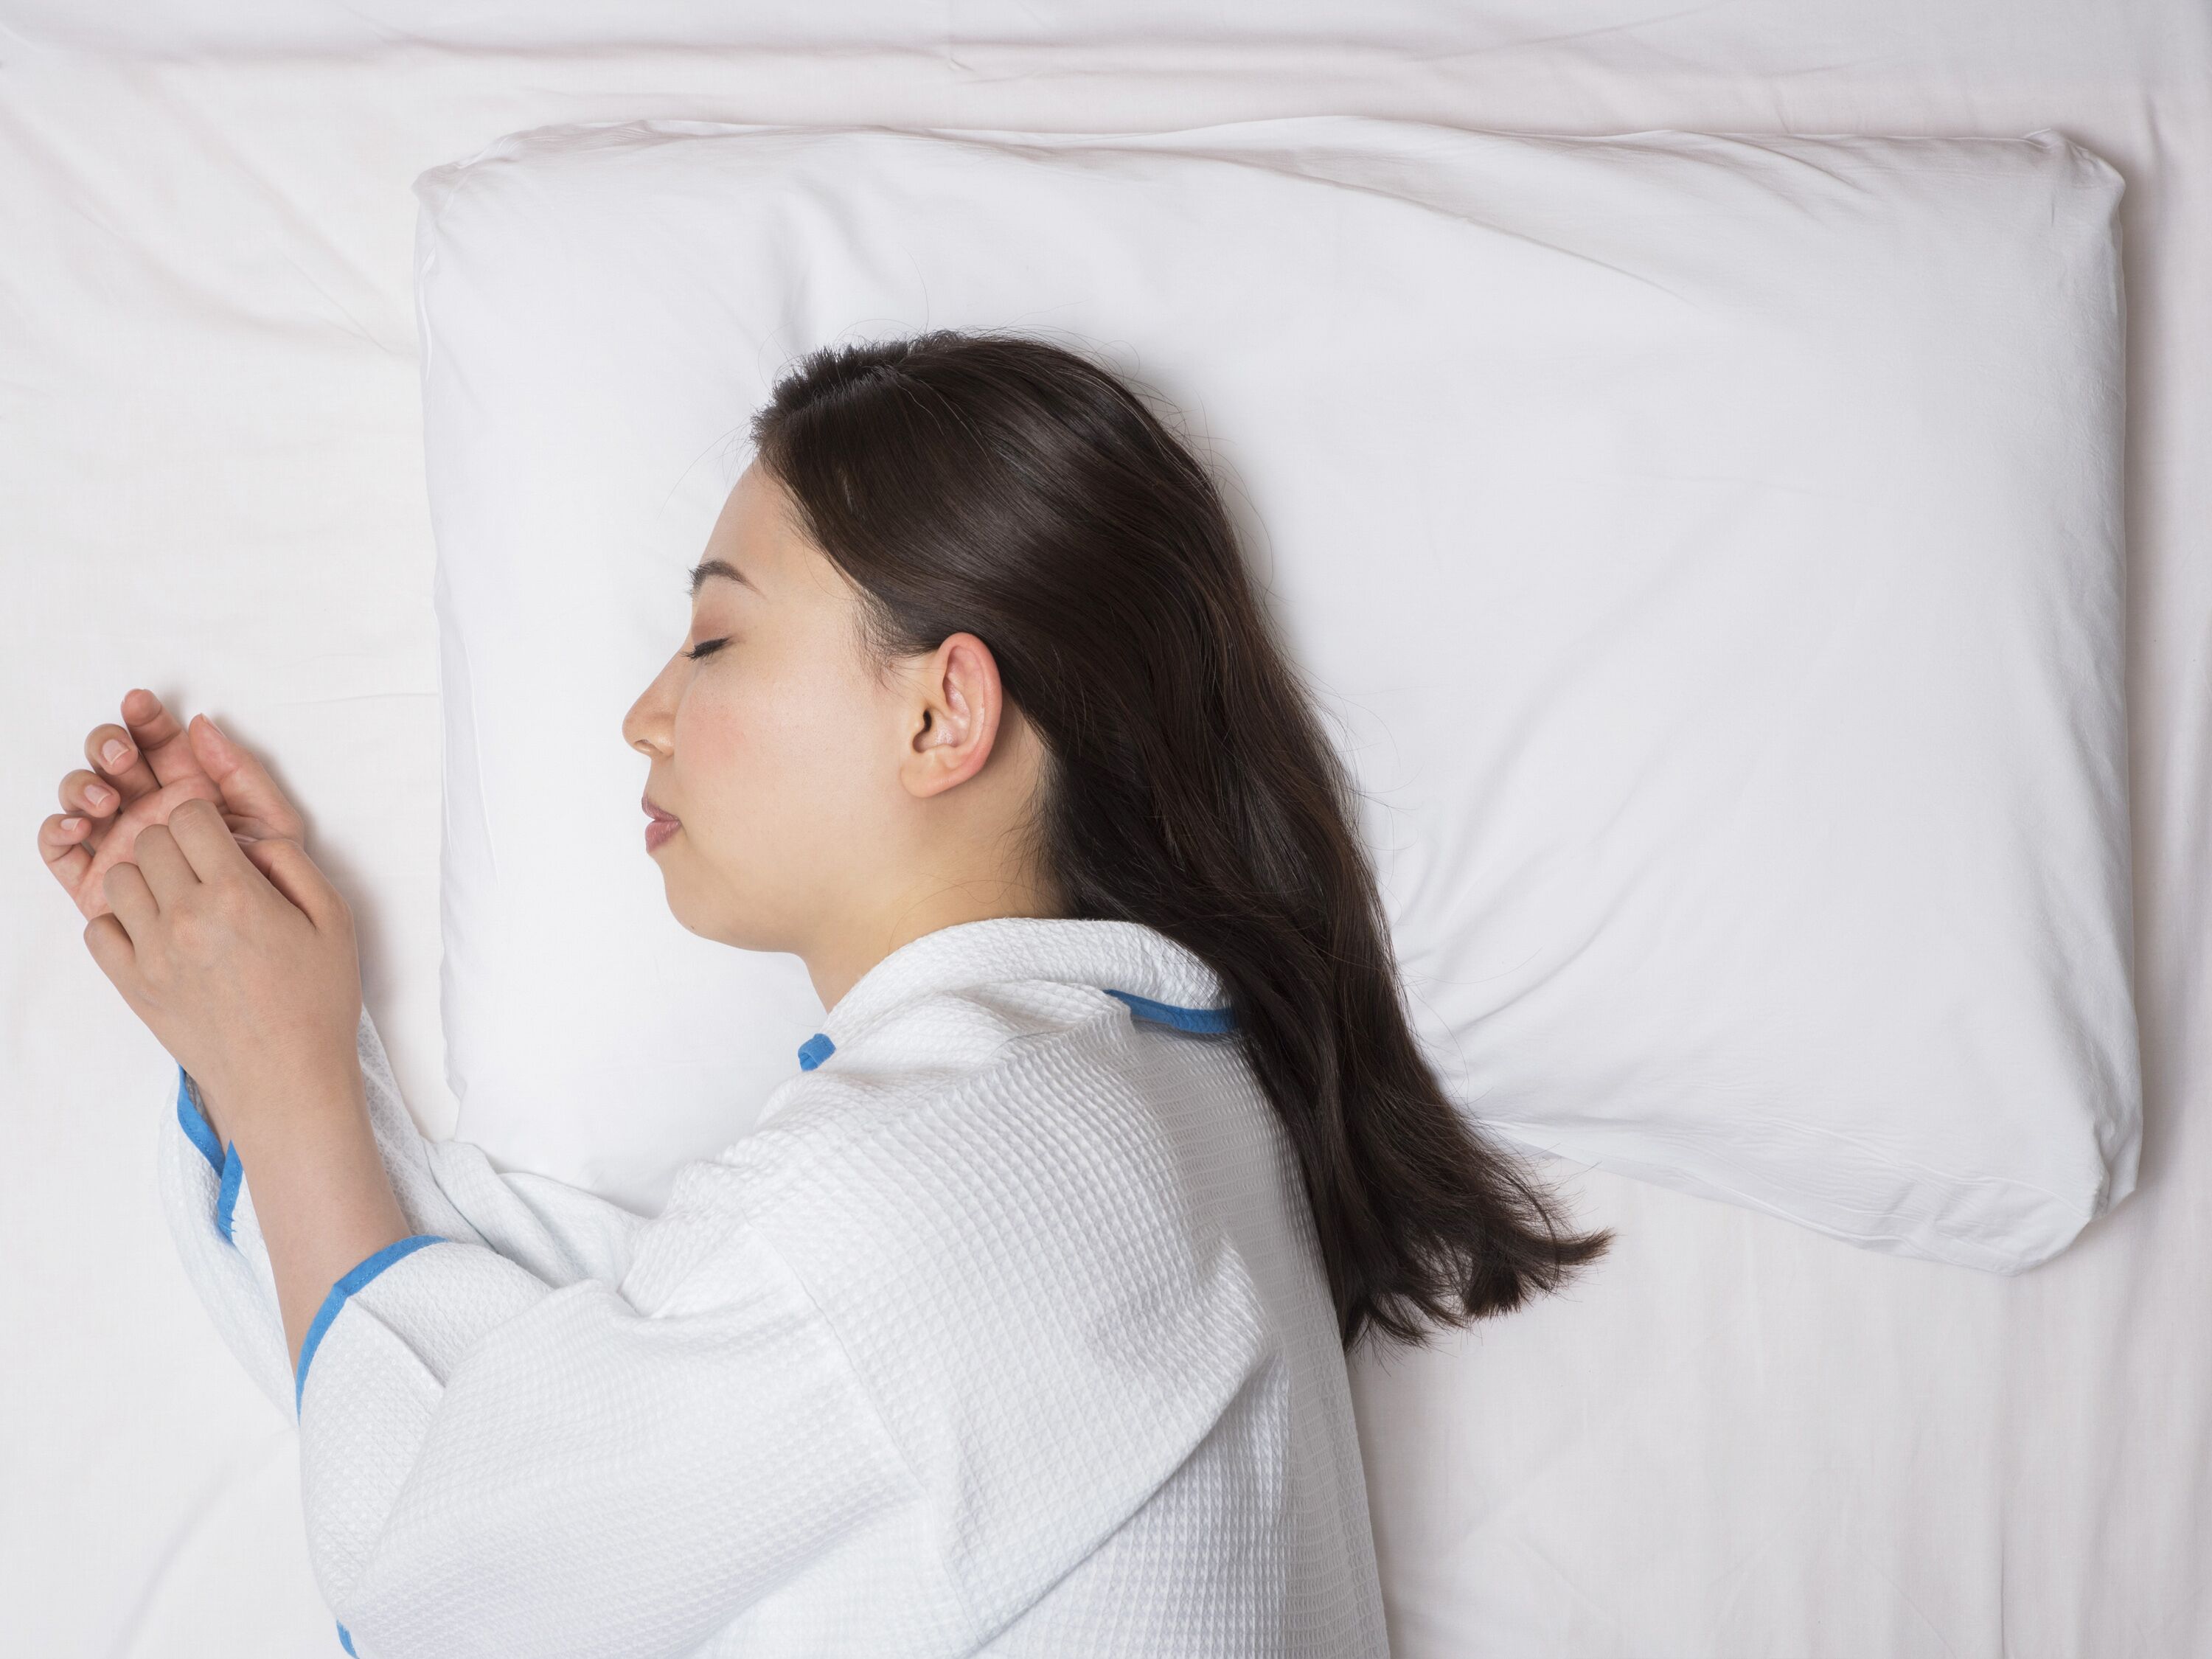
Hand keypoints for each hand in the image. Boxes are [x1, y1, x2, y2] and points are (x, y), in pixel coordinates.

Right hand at [38, 689, 307, 920]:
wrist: (256, 939)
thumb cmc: (266, 878)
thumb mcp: (268, 819)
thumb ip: (240, 771)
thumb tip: (202, 724)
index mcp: (187, 787)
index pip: (157, 740)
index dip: (144, 718)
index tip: (140, 703)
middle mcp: (146, 807)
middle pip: (110, 759)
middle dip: (109, 746)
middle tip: (123, 757)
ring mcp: (117, 838)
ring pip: (80, 794)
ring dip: (84, 785)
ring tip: (107, 799)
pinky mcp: (93, 876)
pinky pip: (58, 847)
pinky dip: (57, 828)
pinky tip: (78, 826)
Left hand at [81, 795, 362, 1140]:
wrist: (285, 1080)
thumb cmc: (316, 1003)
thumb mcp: (334, 921)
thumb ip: (293, 865)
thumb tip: (250, 842)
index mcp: (237, 894)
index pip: (189, 816)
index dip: (206, 818)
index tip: (221, 840)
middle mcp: (186, 918)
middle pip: (149, 841)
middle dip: (176, 843)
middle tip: (203, 869)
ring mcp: (152, 953)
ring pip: (118, 880)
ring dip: (146, 879)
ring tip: (178, 900)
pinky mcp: (132, 985)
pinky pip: (98, 930)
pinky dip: (120, 922)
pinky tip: (156, 934)